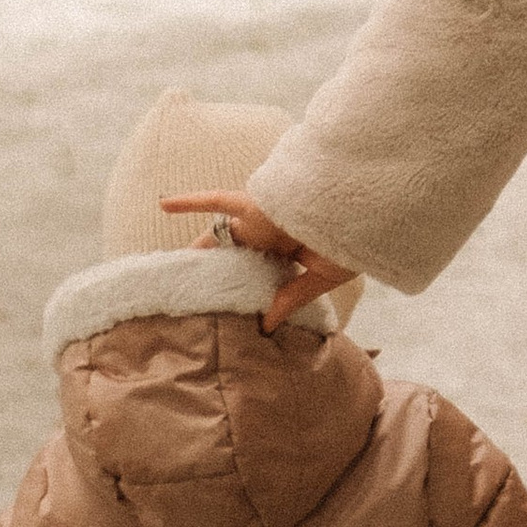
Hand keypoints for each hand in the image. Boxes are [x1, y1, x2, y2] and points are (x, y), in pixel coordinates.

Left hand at [161, 189, 354, 334]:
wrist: (361, 209)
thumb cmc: (351, 242)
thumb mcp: (323, 277)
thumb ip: (292, 297)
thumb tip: (265, 326)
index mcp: (290, 252)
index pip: (258, 273)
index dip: (242, 287)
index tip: (226, 306)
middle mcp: (270, 236)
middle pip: (233, 256)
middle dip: (214, 271)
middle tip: (191, 290)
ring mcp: (259, 221)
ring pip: (219, 235)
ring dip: (198, 250)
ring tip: (170, 266)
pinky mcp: (254, 206)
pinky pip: (217, 200)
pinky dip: (192, 201)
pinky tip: (164, 204)